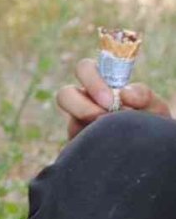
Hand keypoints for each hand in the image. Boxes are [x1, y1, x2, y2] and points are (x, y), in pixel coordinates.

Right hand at [57, 58, 171, 140]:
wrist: (149, 149)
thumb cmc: (151, 123)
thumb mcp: (154, 106)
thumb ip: (143, 95)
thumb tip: (123, 93)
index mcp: (101, 85)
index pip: (84, 69)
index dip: (92, 80)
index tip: (111, 99)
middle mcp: (85, 103)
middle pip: (65, 95)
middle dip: (81, 105)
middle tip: (102, 117)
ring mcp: (79, 127)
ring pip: (70, 124)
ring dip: (86, 128)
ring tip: (107, 134)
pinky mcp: (79, 148)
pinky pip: (77, 146)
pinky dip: (92, 146)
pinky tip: (109, 148)